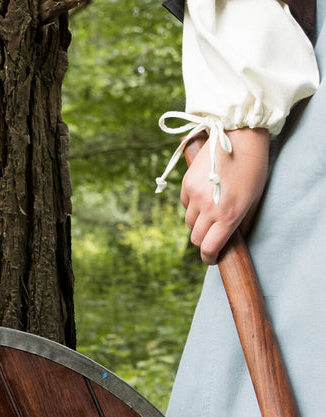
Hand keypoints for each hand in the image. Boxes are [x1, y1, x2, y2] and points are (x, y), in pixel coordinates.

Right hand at [181, 127, 269, 263]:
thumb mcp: (254, 199)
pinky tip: (204, 194)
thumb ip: (242, 223)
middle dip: (204, 241)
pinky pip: (185, 204)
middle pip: (196, 238)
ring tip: (210, 210)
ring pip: (189, 222)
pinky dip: (192, 205)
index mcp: (228, 215)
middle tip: (213, 235)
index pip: (209, 248)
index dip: (209, 258)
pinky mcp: (187, 183)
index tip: (212, 258)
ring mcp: (195, 195)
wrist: (241, 133)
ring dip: (198, 222)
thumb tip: (233, 242)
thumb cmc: (253, 166)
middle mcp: (209, 208)